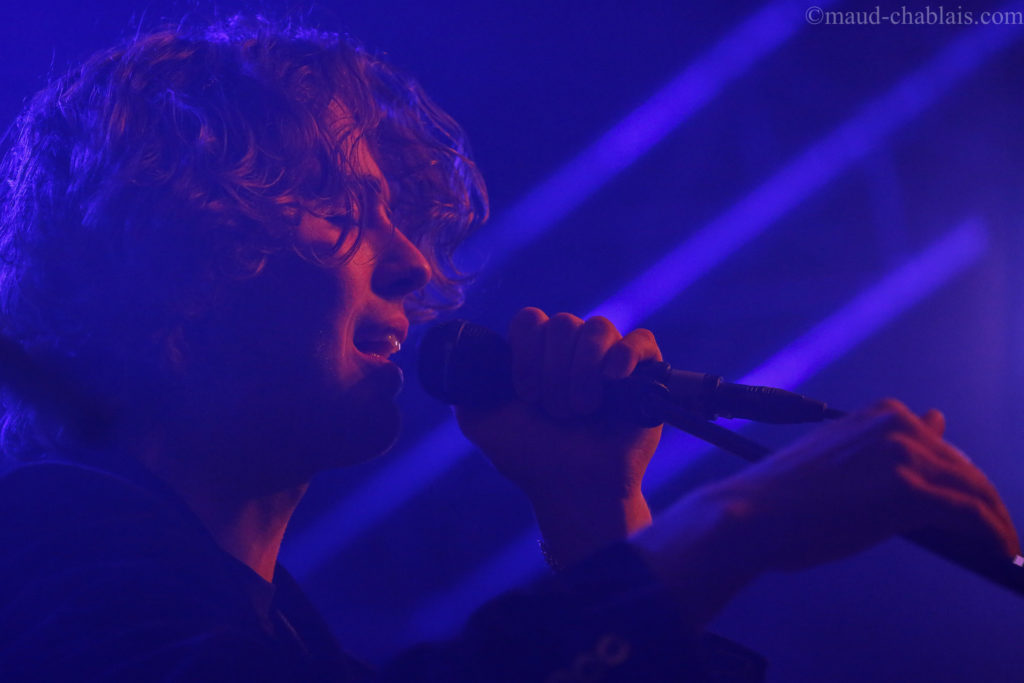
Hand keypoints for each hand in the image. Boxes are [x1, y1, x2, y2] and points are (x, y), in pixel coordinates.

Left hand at [454, 307, 662, 565]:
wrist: (575, 489)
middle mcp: (573, 351)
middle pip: (563, 322)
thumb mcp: (482, 422)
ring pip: (598, 328)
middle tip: (556, 412)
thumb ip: (466, 386)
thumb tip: (463, 357)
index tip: (525, 393)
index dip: (526, 351)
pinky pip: (642, 340)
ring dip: (582, 371)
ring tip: (581, 409)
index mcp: (537, 354)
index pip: (530, 319)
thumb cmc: (531, 457)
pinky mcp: (645, 374)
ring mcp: (610, 359)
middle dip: (553, 371)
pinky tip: (614, 378)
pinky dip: (626, 353)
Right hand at [633, 398, 1019, 625]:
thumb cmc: (784, 496)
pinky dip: (993, 535)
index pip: (944, 449)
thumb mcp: (842, 455)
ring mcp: (903, 455)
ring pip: (974, 490)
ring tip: (1002, 548)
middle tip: (995, 536)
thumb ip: (891, 441)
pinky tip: (998, 552)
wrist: (752, 516)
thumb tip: (938, 419)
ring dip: (995, 522)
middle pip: (964, 469)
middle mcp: (896, 425)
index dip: (962, 483)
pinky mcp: (909, 491)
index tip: (973, 509)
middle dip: (984, 504)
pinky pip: (972, 515)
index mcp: (879, 414)